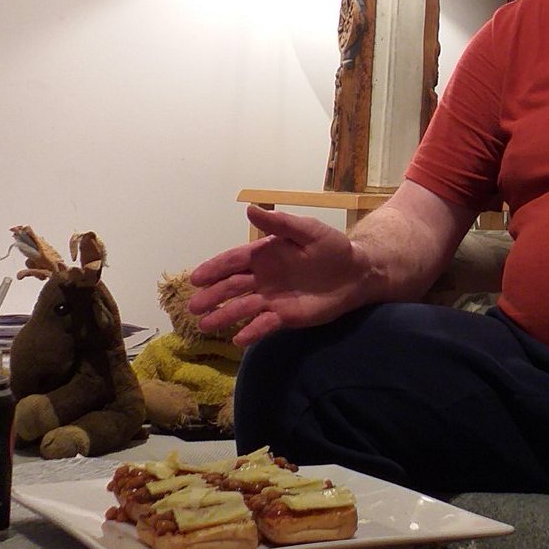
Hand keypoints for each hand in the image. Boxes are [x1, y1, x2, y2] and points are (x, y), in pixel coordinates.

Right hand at [189, 207, 369, 344]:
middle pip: (231, 287)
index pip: (233, 261)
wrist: (355, 274)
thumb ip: (279, 223)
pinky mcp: (284, 317)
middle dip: (212, 296)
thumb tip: (250, 209)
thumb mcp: (308, 230)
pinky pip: (263, 325)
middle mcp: (262, 277)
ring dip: (224, 316)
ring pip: (242, 308)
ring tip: (206, 326)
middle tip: (193, 307)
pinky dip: (251, 332)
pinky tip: (238, 340)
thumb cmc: (331, 248)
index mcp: (263, 254)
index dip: (213, 269)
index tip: (195, 278)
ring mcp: (271, 298)